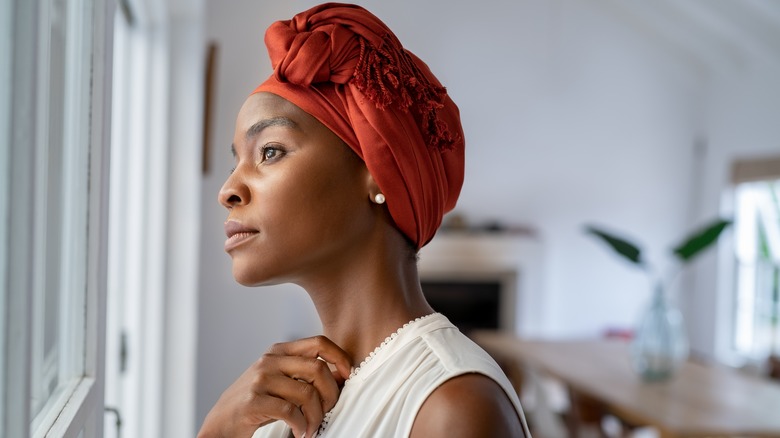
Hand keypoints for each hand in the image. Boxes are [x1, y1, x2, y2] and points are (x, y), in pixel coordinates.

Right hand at [198, 336, 351, 437]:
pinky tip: (299, 431)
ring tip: (312, 427)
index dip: (339, 358)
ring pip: (307, 393)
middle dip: (331, 394)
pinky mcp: (254, 401)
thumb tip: (341, 375)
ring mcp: (260, 380)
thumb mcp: (280, 380)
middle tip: (327, 412)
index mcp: (279, 351)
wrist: (220, 422)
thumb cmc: (254, 402)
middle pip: (318, 368)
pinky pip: (291, 411)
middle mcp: (269, 361)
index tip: (347, 377)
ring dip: (316, 416)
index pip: (319, 342)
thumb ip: (304, 373)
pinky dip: (301, 425)